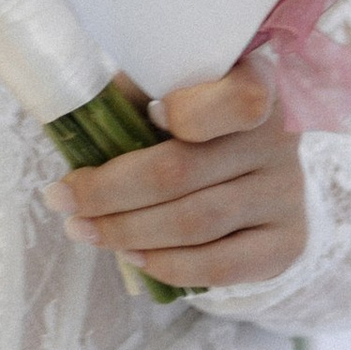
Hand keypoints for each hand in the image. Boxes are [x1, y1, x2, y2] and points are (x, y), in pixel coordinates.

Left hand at [45, 58, 311, 290]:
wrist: (259, 171)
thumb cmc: (197, 120)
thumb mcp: (170, 89)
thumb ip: (137, 97)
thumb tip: (78, 127)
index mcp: (256, 84)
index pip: (235, 101)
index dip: (186, 112)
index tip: (146, 116)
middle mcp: (280, 139)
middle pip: (183, 171)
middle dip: (109, 192)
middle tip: (63, 201)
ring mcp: (287, 193)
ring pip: (193, 223)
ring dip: (126, 232)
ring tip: (83, 229)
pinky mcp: (286, 242)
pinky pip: (218, 266)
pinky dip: (165, 265)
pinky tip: (133, 256)